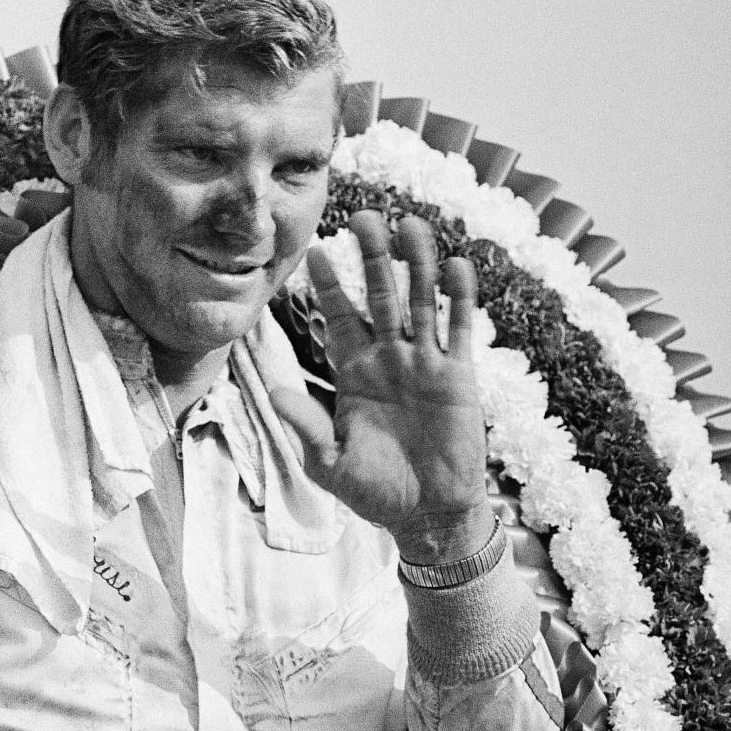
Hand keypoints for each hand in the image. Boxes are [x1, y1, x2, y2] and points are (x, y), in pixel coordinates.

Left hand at [271, 211, 494, 562]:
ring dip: (416, 264)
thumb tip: (272, 391)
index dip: (329, 286)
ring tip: (409, 224)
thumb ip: (305, 423)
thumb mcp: (329, 462)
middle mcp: (389, 359)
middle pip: (379, 296)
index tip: (315, 251)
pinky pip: (458, 330)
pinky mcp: (458, 376)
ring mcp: (425, 363)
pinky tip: (455, 264)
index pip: (339, 318)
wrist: (427, 514)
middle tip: (362, 216)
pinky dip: (458, 298)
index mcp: (355, 373)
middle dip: (371, 258)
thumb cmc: (375, 491)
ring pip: (419, 302)